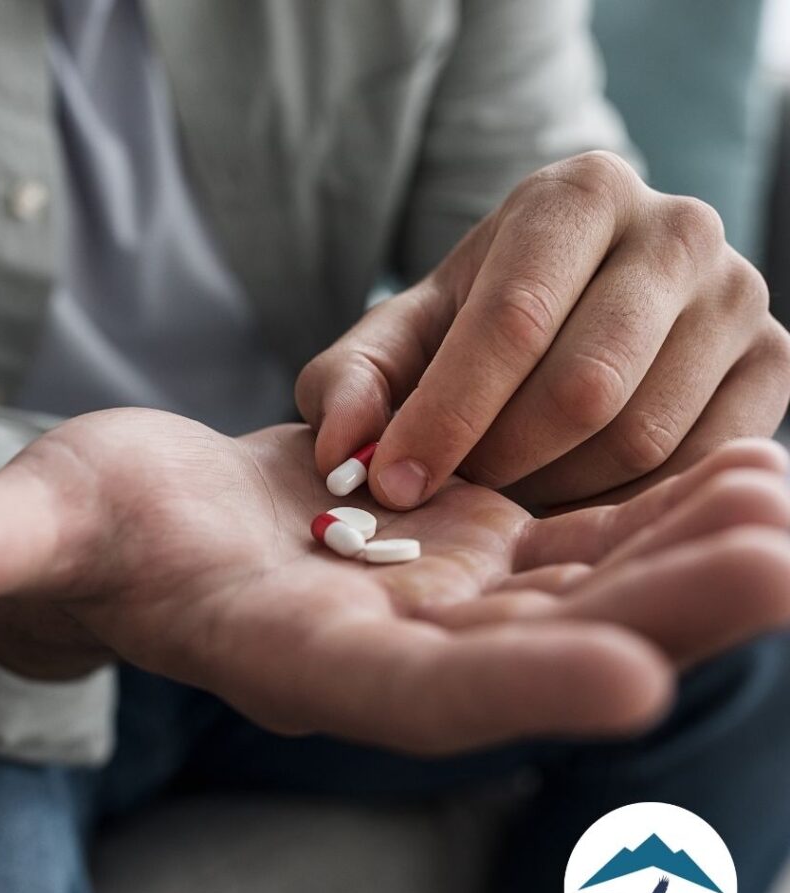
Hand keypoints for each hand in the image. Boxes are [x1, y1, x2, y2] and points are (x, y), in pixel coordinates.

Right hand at [0, 410, 789, 754]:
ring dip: (688, 552)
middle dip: (659, 608)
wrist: (168, 523)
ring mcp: (447, 601)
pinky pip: (582, 536)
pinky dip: (657, 511)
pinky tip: (739, 462)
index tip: (638, 680)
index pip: (411, 698)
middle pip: (536, 647)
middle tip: (779, 550)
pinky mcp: (475, 551)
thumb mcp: (38, 522)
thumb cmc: (100, 529)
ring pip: (583, 588)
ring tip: (785, 494)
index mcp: (296, 658)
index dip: (512, 693)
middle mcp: (394, 648)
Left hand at [297, 151, 789, 509]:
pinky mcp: (775, 361)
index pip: (512, 320)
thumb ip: (353, 383)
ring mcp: (740, 294)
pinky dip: (621, 500)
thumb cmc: (474, 328)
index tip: (393, 486)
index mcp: (578, 196)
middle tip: (457, 493)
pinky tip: (571, 491)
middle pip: (584, 388)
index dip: (446, 416)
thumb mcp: (401, 338)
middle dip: (502, 461)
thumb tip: (341, 453)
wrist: (577, 310)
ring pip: (642, 436)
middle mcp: (676, 229)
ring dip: (557, 488)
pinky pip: (695, 466)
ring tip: (510, 484)